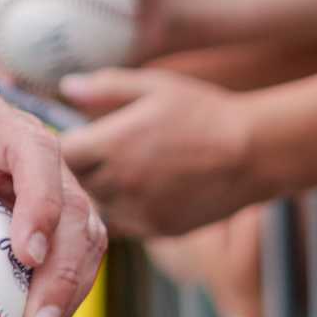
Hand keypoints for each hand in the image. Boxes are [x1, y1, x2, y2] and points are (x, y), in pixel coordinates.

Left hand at [0, 62, 104, 316]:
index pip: (32, 149)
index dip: (41, 200)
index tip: (25, 255)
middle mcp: (23, 143)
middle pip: (73, 199)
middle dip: (65, 267)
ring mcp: (37, 175)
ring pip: (81, 228)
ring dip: (69, 287)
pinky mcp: (35, 203)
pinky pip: (60, 247)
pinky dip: (52, 289)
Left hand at [61, 67, 257, 236]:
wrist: (254, 153)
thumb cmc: (203, 111)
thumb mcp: (153, 86)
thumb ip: (105, 87)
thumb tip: (66, 86)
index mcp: (112, 144)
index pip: (62, 154)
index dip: (63, 146)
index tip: (74, 137)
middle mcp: (120, 182)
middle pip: (75, 184)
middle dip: (79, 170)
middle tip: (93, 155)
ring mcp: (139, 210)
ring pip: (98, 208)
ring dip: (99, 193)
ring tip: (118, 172)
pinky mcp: (159, 230)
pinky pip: (124, 224)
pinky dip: (123, 210)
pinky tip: (139, 190)